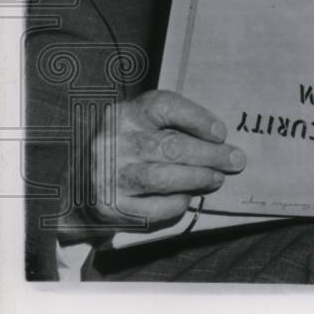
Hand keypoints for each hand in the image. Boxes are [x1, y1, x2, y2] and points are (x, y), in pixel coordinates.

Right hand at [82, 90, 245, 230]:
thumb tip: (220, 140)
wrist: (78, 187)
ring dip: (198, 178)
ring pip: (162, 177)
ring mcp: (107, 176)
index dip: (197, 118)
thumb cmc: (125, 150)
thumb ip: (173, 125)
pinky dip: (177, 203)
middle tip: (235, 160)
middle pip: (170, 146)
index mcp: (123, 114)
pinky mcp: (109, 207)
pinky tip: (187, 198)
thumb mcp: (140, 126)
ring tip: (217, 178)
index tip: (221, 132)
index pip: (163, 106)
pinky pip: (153, 208)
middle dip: (210, 154)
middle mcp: (112, 142)